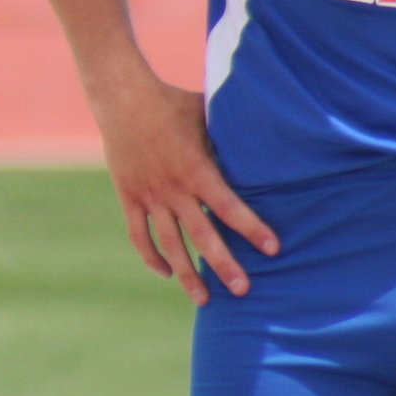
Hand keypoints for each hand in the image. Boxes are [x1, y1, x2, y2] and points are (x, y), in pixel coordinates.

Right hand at [89, 74, 277, 303]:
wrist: (122, 96)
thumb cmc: (172, 102)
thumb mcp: (208, 115)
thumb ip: (231, 138)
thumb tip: (268, 142)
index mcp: (197, 168)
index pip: (228, 206)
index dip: (252, 228)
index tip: (273, 249)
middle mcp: (173, 187)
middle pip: (202, 235)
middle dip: (224, 264)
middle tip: (243, 291)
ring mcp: (149, 194)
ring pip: (169, 243)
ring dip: (187, 273)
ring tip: (204, 299)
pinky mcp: (128, 196)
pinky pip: (139, 235)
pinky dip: (151, 257)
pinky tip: (166, 273)